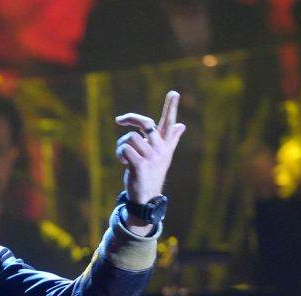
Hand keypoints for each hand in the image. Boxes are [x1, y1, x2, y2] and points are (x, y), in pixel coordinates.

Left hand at [115, 91, 185, 216]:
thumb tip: (181, 125)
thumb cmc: (151, 174)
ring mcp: (151, 158)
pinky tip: (123, 162)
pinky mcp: (140, 166)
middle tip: (120, 119)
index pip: (169, 123)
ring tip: (123, 156)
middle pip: (146, 124)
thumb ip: (171, 139)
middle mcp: (161, 150)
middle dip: (131, 118)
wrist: (146, 198)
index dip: (171, 108)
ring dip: (121, 145)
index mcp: (165, 145)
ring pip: (130, 137)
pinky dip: (120, 153)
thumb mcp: (163, 156)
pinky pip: (125, 149)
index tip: (174, 92)